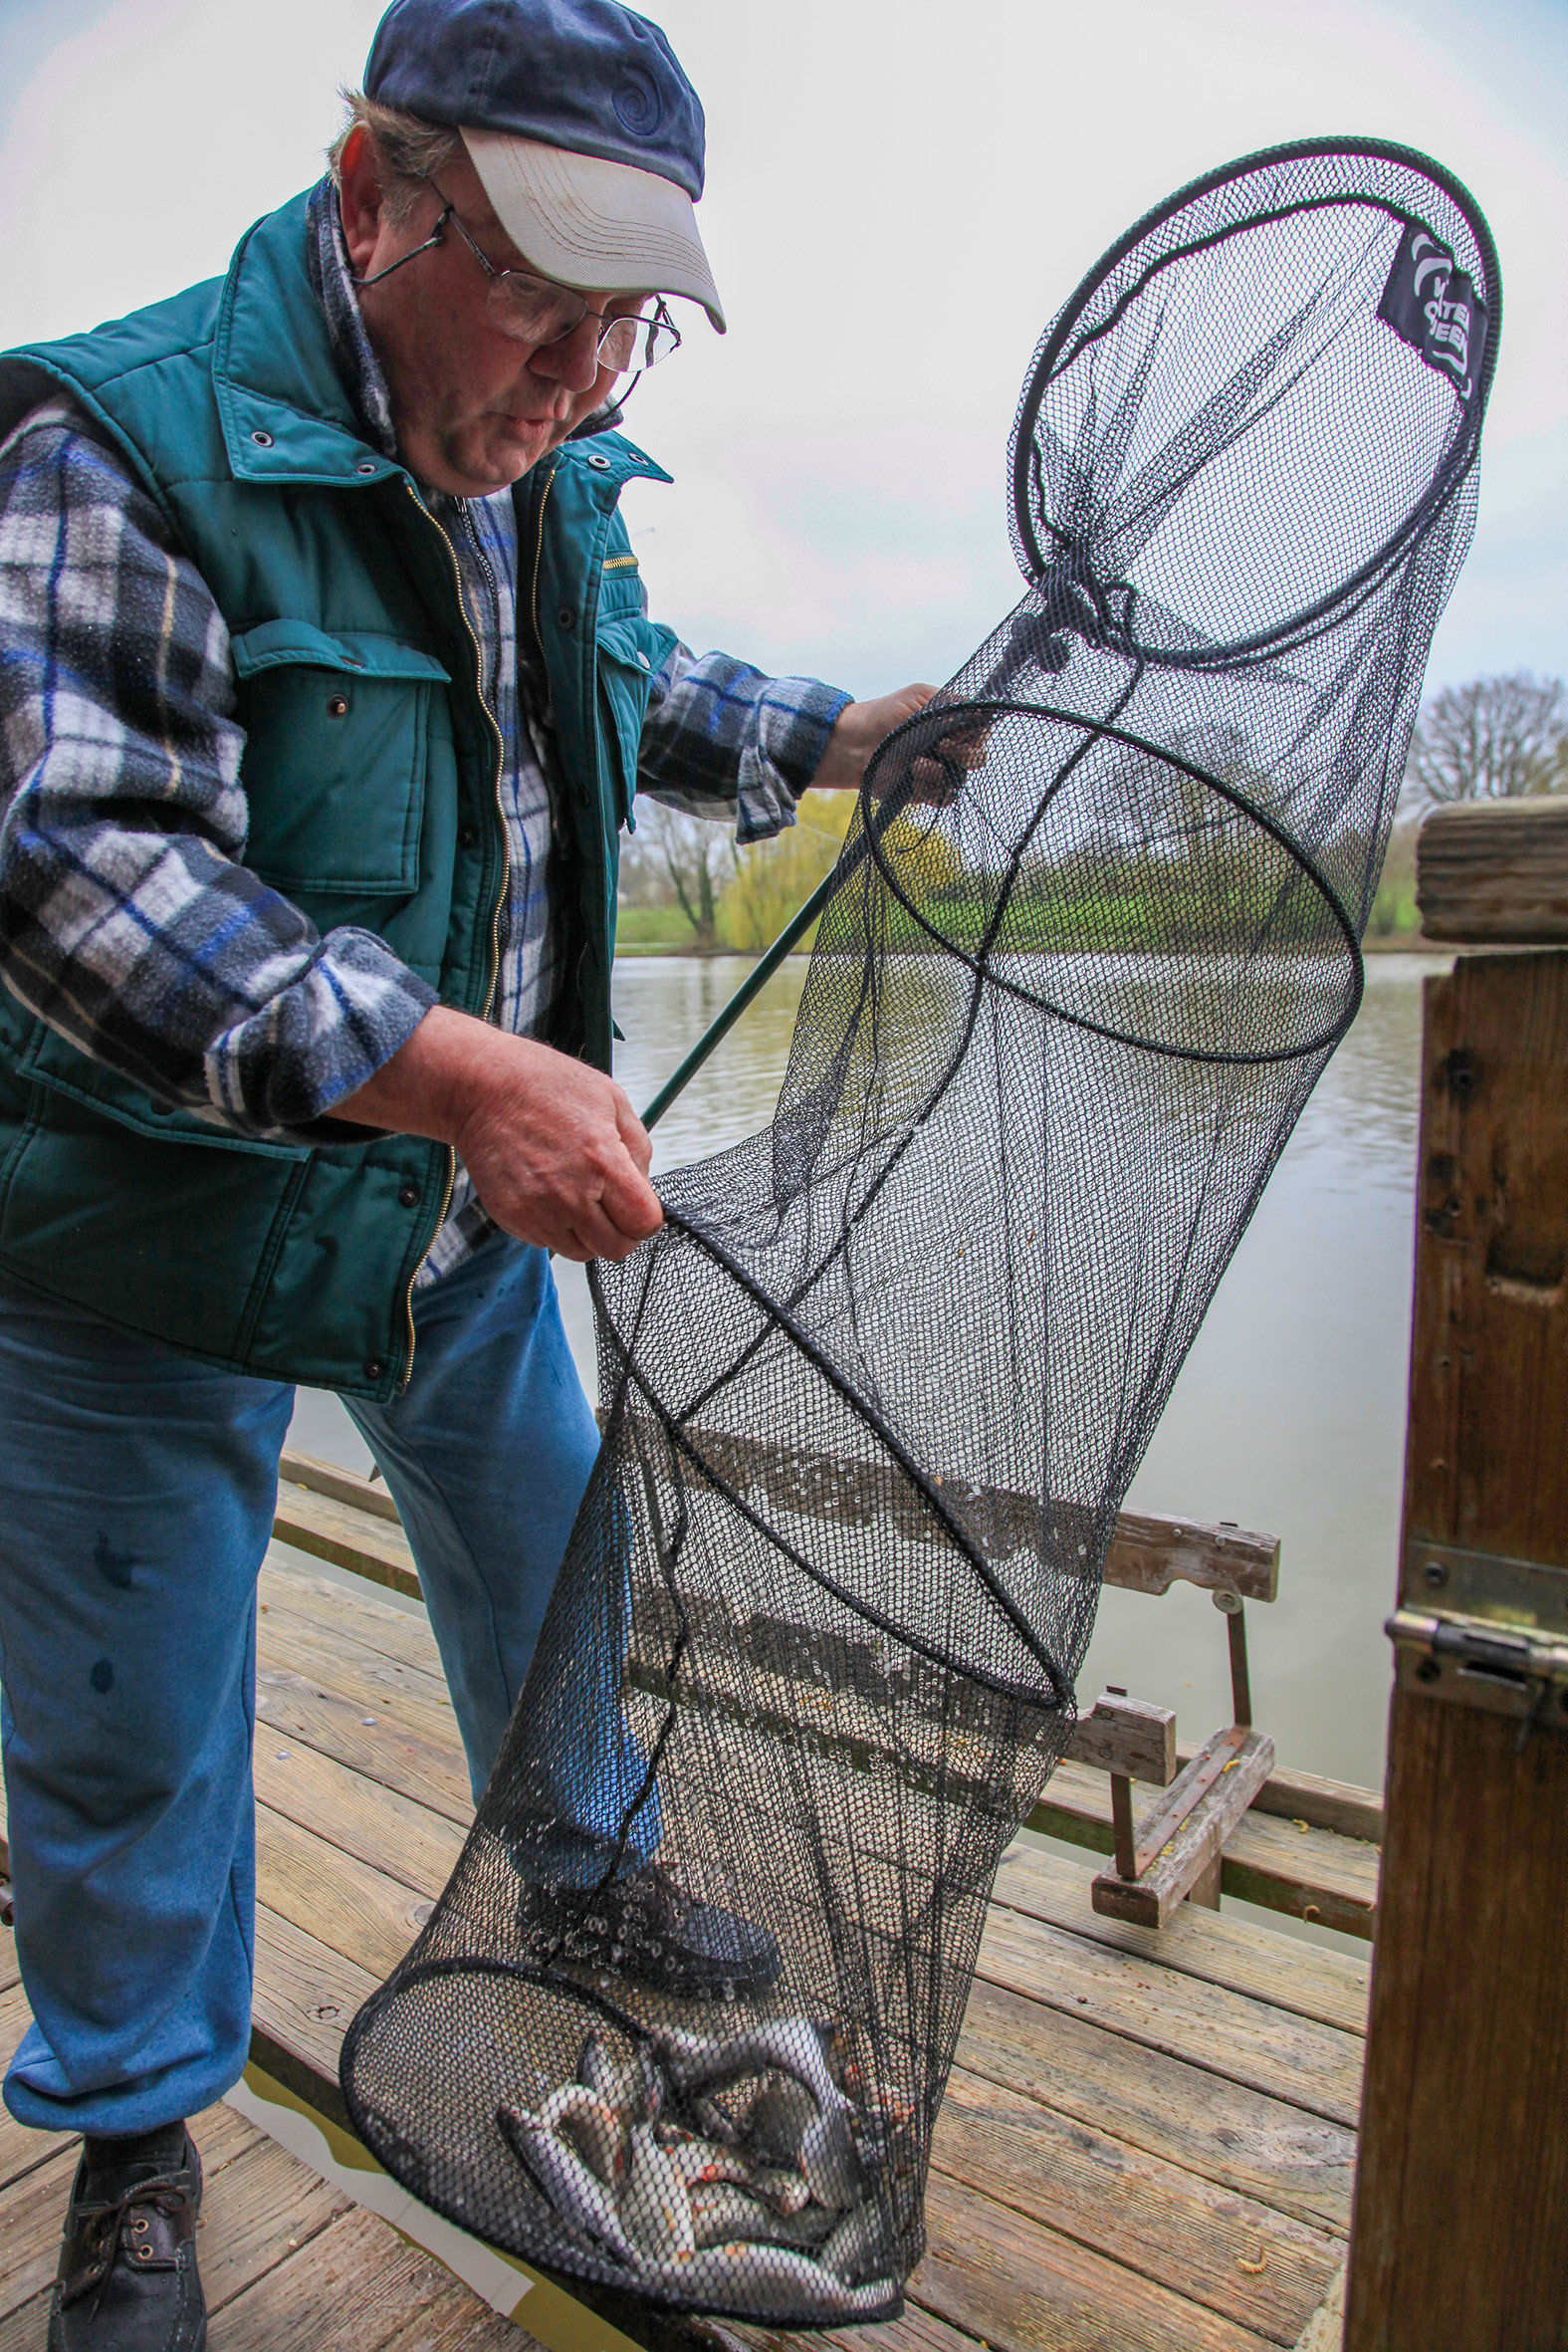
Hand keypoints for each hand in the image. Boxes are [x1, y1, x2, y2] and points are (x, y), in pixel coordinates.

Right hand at [334, 1007, 662, 1261]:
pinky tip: (548, 1192)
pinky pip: (547, 1243)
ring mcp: (537, 1212)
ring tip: (575, 1195)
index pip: (643, 1223)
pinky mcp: (511, 1219)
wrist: (482, 1089)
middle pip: (616, 1249)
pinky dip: (555, 1227)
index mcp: (602, 1163)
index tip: (636, 1205)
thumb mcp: (611, 1100)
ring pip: (581, 1253)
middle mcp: (570, 1195)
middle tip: (610, 1207)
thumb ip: (638, 1149)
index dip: (646, 1217)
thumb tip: (643, 1187)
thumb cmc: (546, 1087)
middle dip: (621, 1231)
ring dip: (587, 1233)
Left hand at [812, 685, 990, 806]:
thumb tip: (979, 712)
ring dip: (940, 771)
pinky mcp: (925, 791)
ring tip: (916, 763)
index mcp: (951, 723)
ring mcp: (938, 771)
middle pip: (977, 758)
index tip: (959, 730)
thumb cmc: (884, 714)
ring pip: (959, 779)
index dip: (976, 733)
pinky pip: (943, 797)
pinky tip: (912, 776)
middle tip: (942, 747)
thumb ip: (949, 702)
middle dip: (965, 755)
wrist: (854, 744)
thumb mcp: (918, 696)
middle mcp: (949, 748)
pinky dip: (930, 788)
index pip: (981, 730)